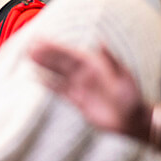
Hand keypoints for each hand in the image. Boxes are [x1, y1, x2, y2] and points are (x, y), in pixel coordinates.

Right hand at [29, 39, 151, 140]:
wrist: (131, 119)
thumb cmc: (131, 96)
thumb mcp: (123, 76)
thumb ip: (110, 58)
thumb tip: (100, 41)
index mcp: (94, 65)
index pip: (69, 54)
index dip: (55, 47)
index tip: (41, 41)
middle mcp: (85, 74)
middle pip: (61, 62)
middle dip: (45, 55)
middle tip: (29, 47)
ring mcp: (80, 86)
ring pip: (58, 74)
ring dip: (45, 66)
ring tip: (30, 57)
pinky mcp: (77, 100)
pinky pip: (60, 90)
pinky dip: (49, 84)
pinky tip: (38, 78)